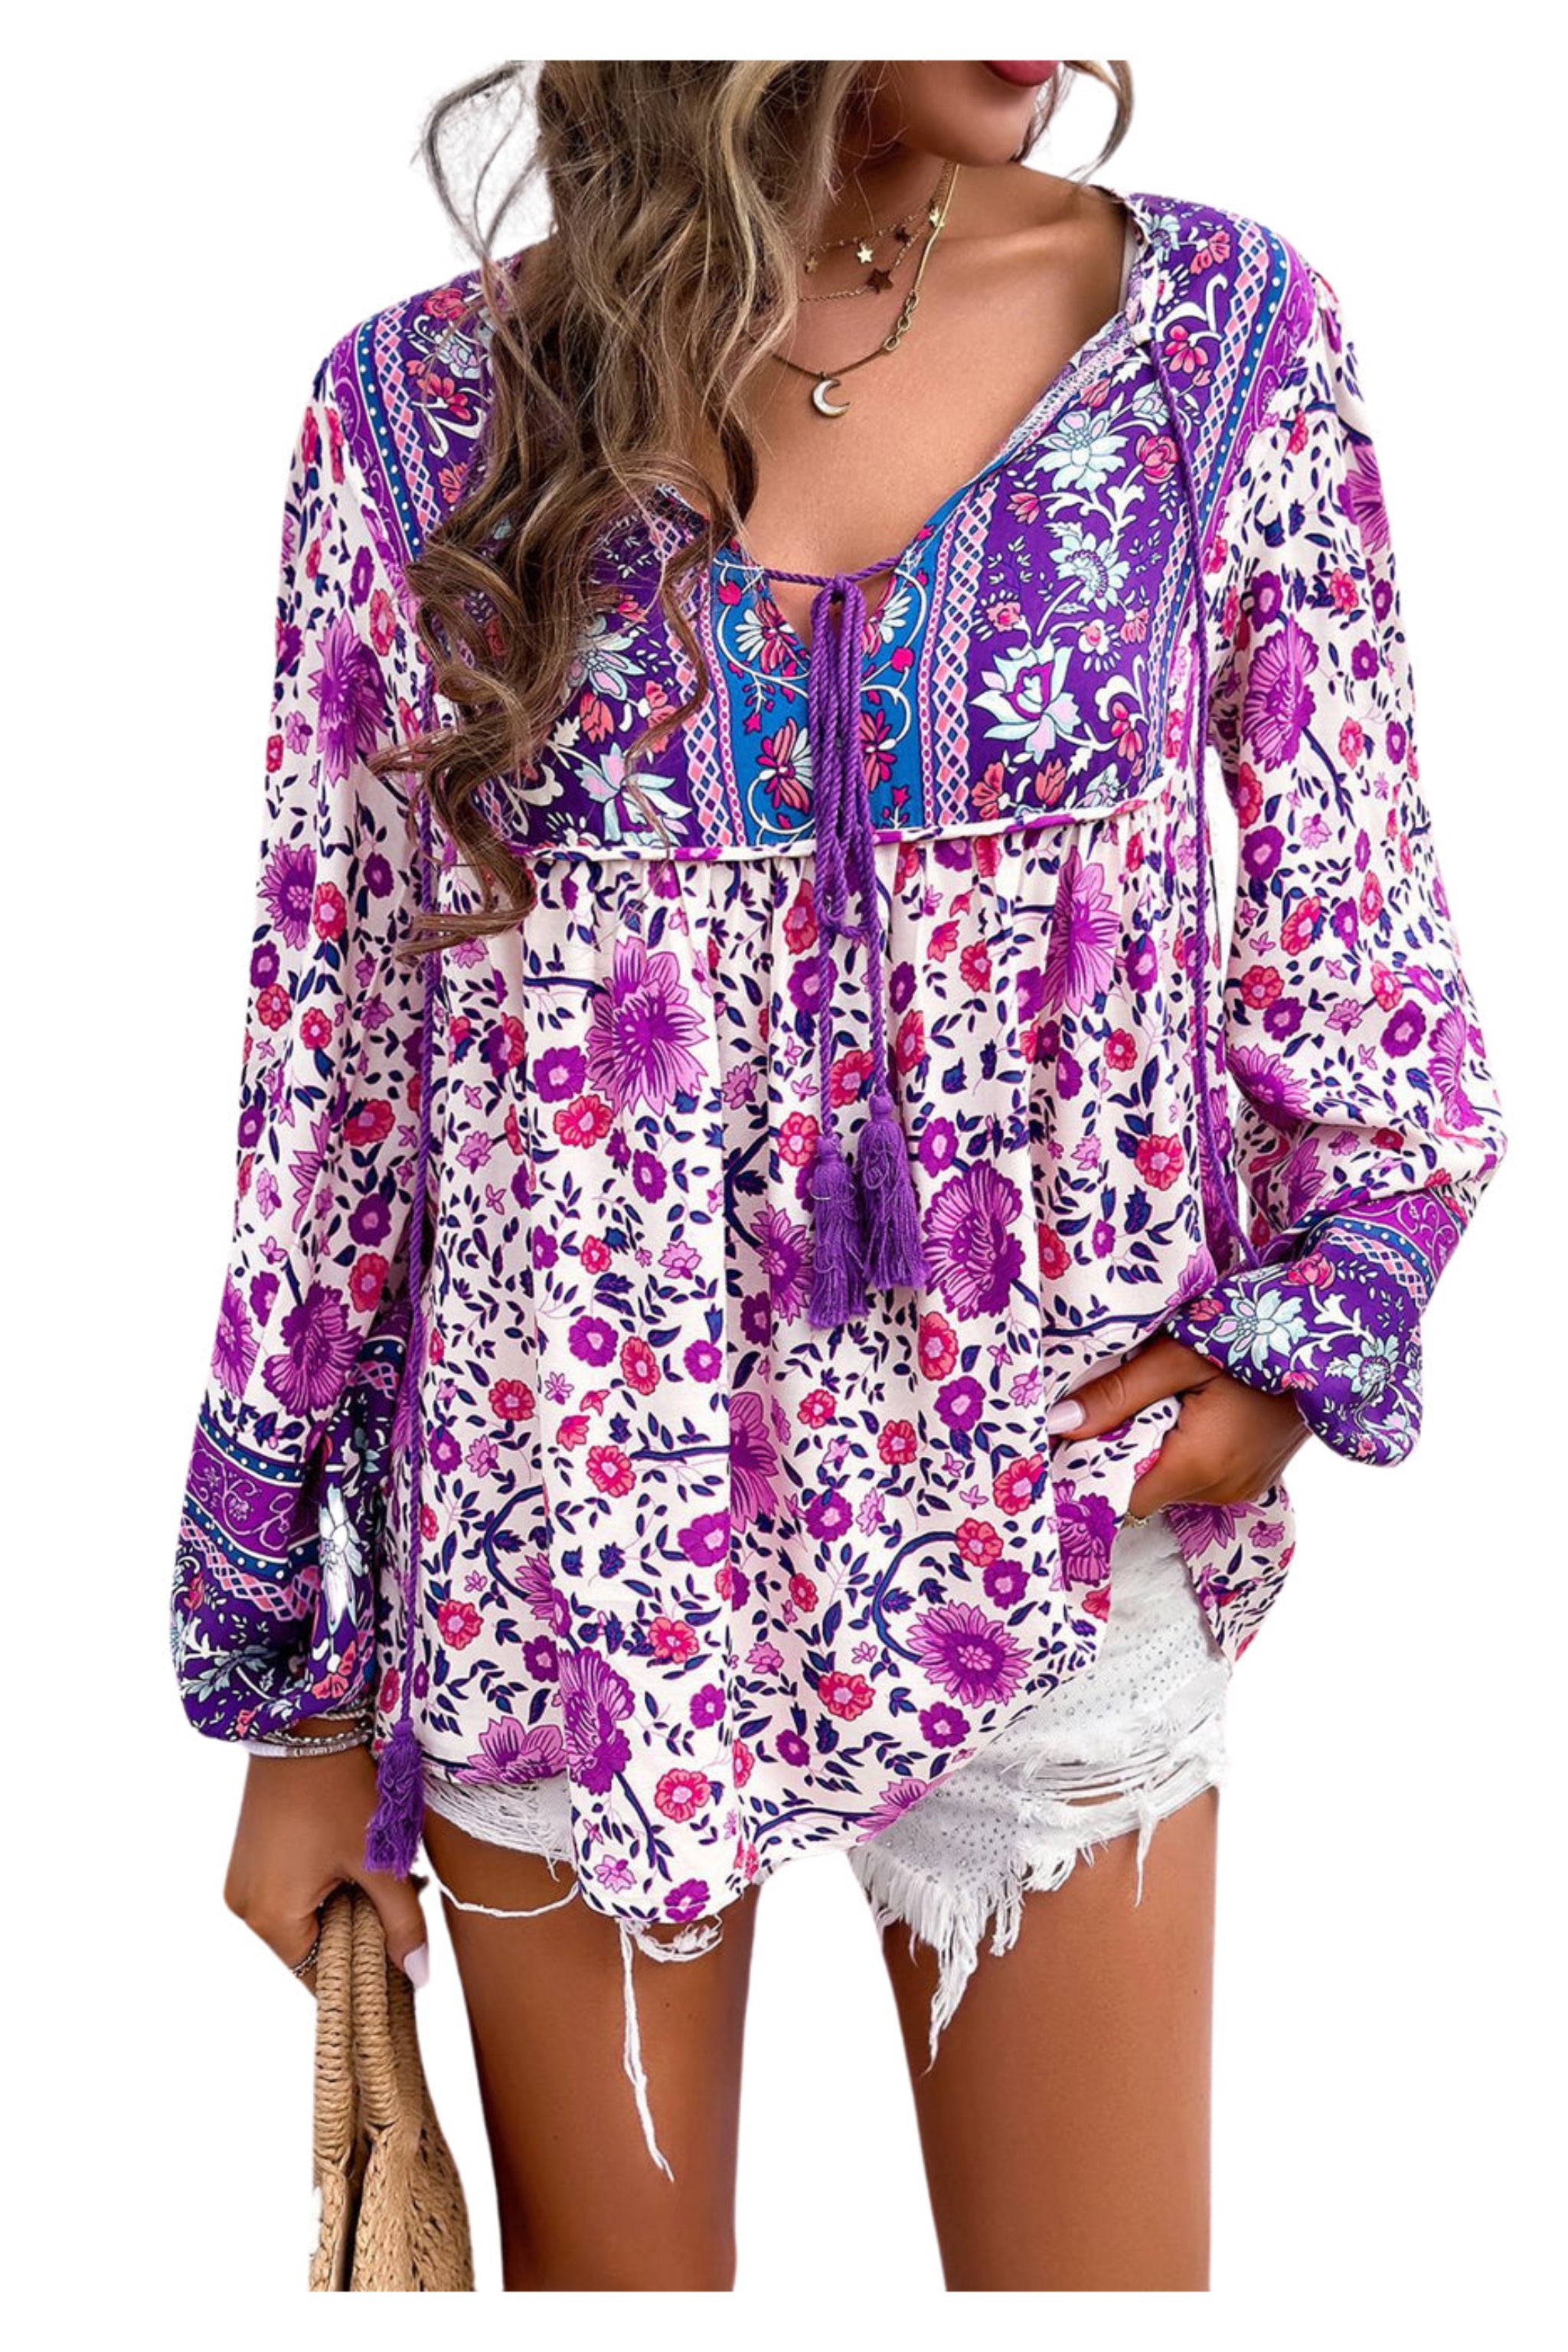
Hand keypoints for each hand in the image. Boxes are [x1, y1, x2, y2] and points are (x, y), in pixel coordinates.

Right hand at [224, 1728, 428, 1994]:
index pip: (320, 1977)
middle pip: (313, 1946)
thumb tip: (417, 1975)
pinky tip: (355, 1856)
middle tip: (399, 1900)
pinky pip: (292, 1890)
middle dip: (360, 1930)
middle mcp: (246, 1905)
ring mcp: (244, 1878)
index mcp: (270, 1917)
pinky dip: (326, 1884)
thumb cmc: (341, 1790)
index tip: (402, 1963)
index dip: (364, 1974)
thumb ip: (402, 1922)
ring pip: (305, 1917)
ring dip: (345, 1904)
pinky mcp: (251, 1855)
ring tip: (380, 1871)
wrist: (306, 1722)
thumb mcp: (379, 1860)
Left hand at [1050, 1335, 1309, 1517]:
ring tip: (1163, 1399)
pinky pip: (1199, 1475)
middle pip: (1144, 1488)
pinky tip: (1191, 1410)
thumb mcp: (1179, 1355)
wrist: (1336, 1334)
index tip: (1074, 1436)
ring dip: (1156, 1447)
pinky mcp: (1255, 1477)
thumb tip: (1055, 1425)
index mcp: (1199, 1466)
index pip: (1120, 1496)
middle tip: (1119, 1400)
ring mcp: (1243, 1487)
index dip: (1093, 1468)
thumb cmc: (1258, 1334)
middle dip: (1124, 1450)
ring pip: (1171, 1481)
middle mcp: (1222, 1490)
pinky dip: (1184, 1449)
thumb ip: (1117, 1394)